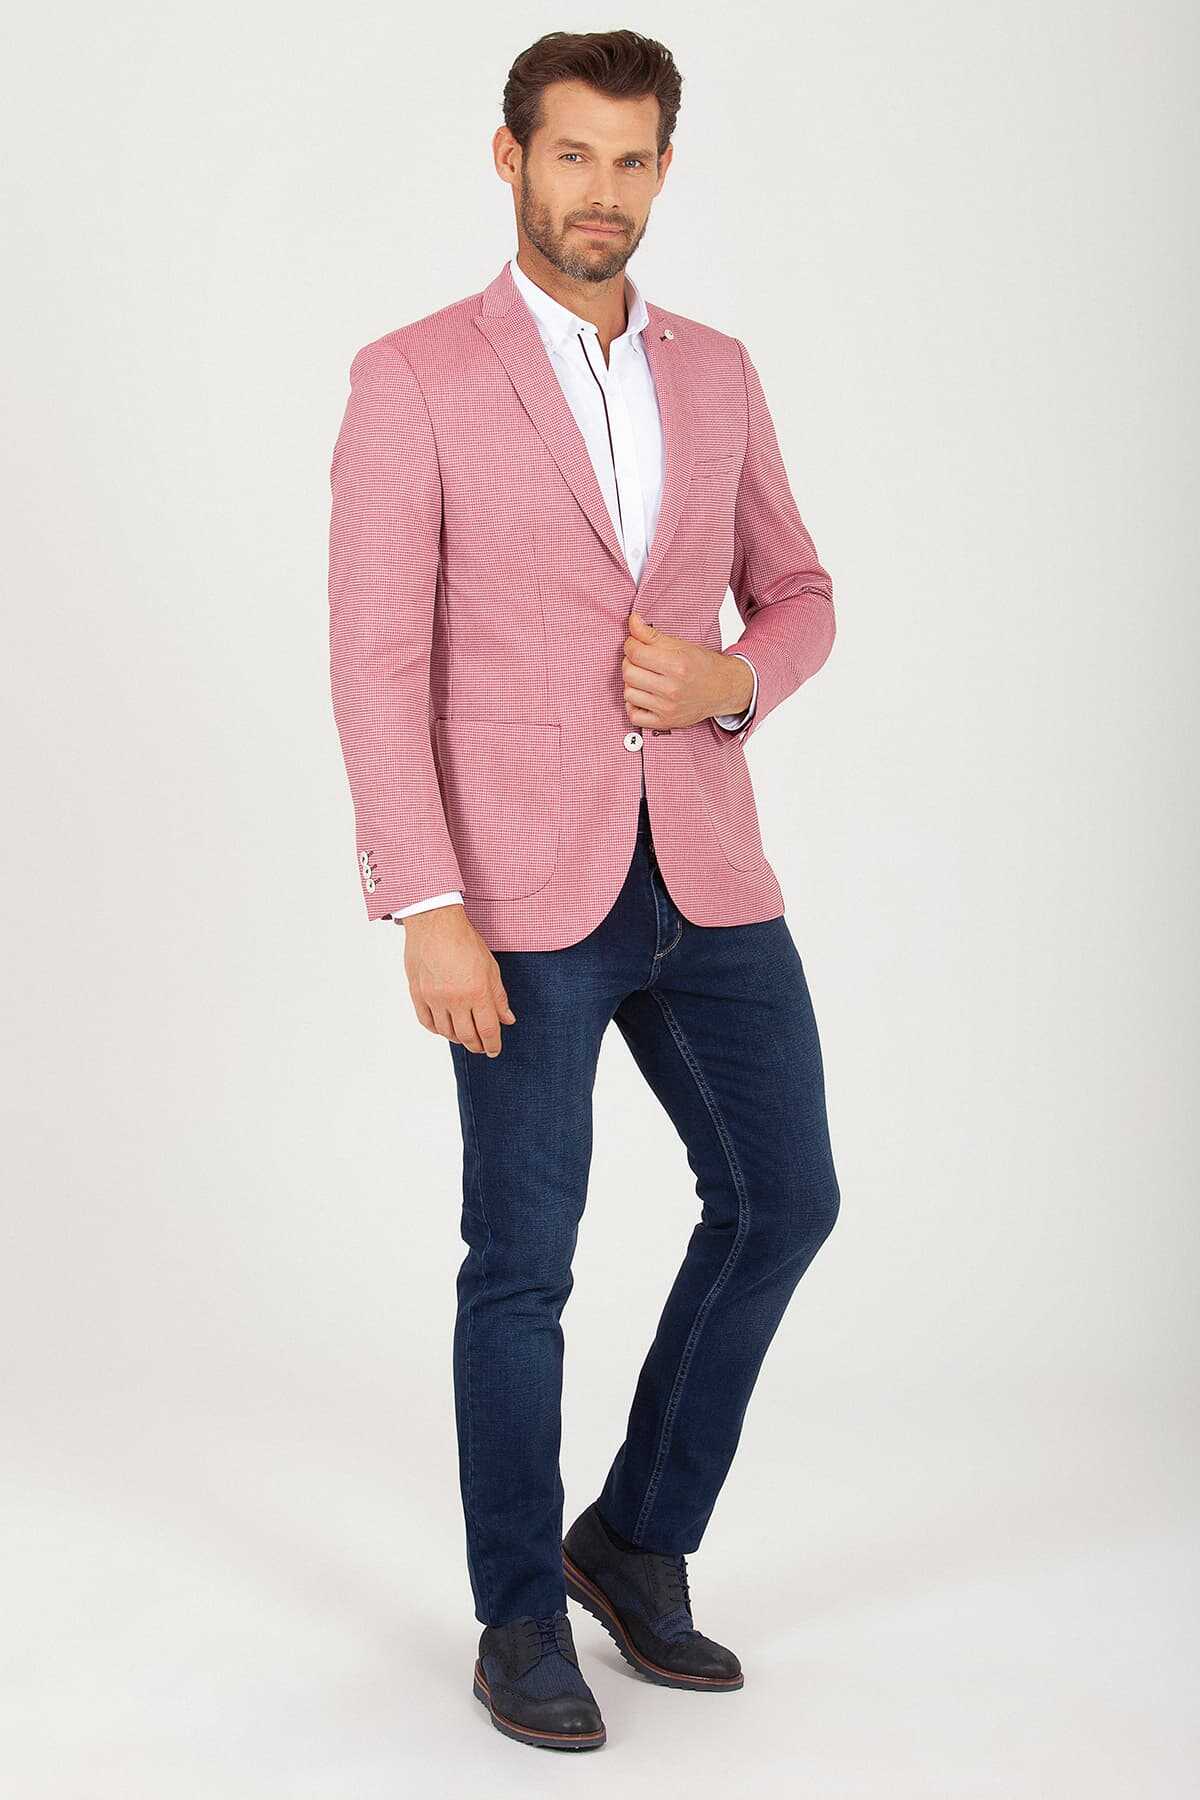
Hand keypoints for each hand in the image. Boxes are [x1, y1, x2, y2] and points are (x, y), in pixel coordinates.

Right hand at [400, 905, 515, 1055]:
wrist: (435, 923)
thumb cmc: (464, 940)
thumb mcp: (490, 967)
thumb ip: (499, 997)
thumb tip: (507, 1019)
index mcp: (477, 991)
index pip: (487, 1030)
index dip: (492, 1044)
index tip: (494, 1050)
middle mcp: (455, 999)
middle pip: (466, 1036)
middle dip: (477, 1045)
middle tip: (481, 1047)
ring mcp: (434, 998)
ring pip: (446, 1032)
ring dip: (458, 1039)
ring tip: (464, 1036)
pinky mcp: (417, 994)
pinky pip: (427, 1022)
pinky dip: (438, 1030)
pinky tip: (445, 1028)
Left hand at [621, 611, 752, 727]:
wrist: (723, 689)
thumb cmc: (703, 665)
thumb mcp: (680, 645)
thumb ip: (652, 634)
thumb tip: (632, 620)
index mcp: (677, 665)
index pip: (636, 653)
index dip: (630, 644)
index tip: (635, 644)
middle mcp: (673, 689)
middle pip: (629, 673)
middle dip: (630, 662)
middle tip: (640, 660)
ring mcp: (668, 708)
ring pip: (628, 693)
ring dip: (632, 683)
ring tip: (644, 678)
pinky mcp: (665, 722)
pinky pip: (634, 716)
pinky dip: (633, 705)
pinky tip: (643, 696)